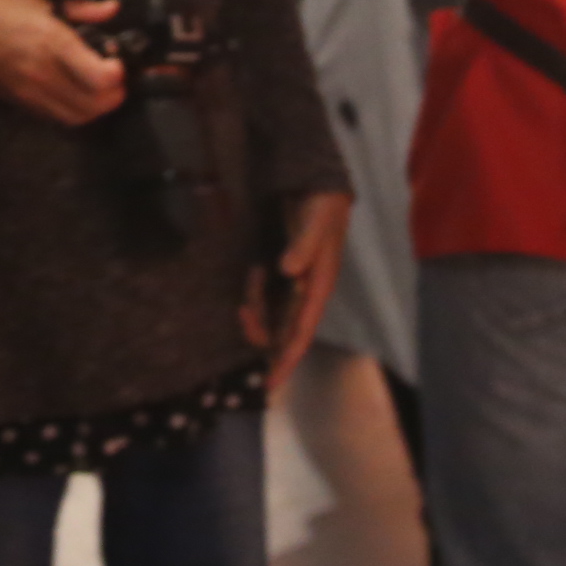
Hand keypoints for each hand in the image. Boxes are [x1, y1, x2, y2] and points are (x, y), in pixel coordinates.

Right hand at [0, 0, 125, 125]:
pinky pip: (55, 116)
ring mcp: (30, 92)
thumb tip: (112, 10)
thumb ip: (81, 11)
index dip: (119, 73)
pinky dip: (72, 110)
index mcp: (52, 42)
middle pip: (95, 105)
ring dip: (95, 107)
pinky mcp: (18, 103)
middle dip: (113, 94)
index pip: (101, 77)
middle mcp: (44, 73)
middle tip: (113, 76)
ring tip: (96, 87)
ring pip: (77, 118)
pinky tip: (72, 92)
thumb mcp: (40, 0)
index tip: (117, 59)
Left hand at [239, 190, 352, 399]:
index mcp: (319, 287)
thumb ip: (303, 246)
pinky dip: (254, 295)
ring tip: (248, 294)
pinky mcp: (281, 272)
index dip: (288, 359)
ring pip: (272, 315)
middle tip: (243, 319)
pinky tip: (252, 276)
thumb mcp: (315, 222)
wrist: (317, 183)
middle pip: (284, 330)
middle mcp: (306, 292)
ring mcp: (293, 283)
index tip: (271, 382)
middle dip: (263, 337)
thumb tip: (288, 270)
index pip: (302, 332)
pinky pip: (265, 296)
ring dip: (256, 314)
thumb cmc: (322, 205)